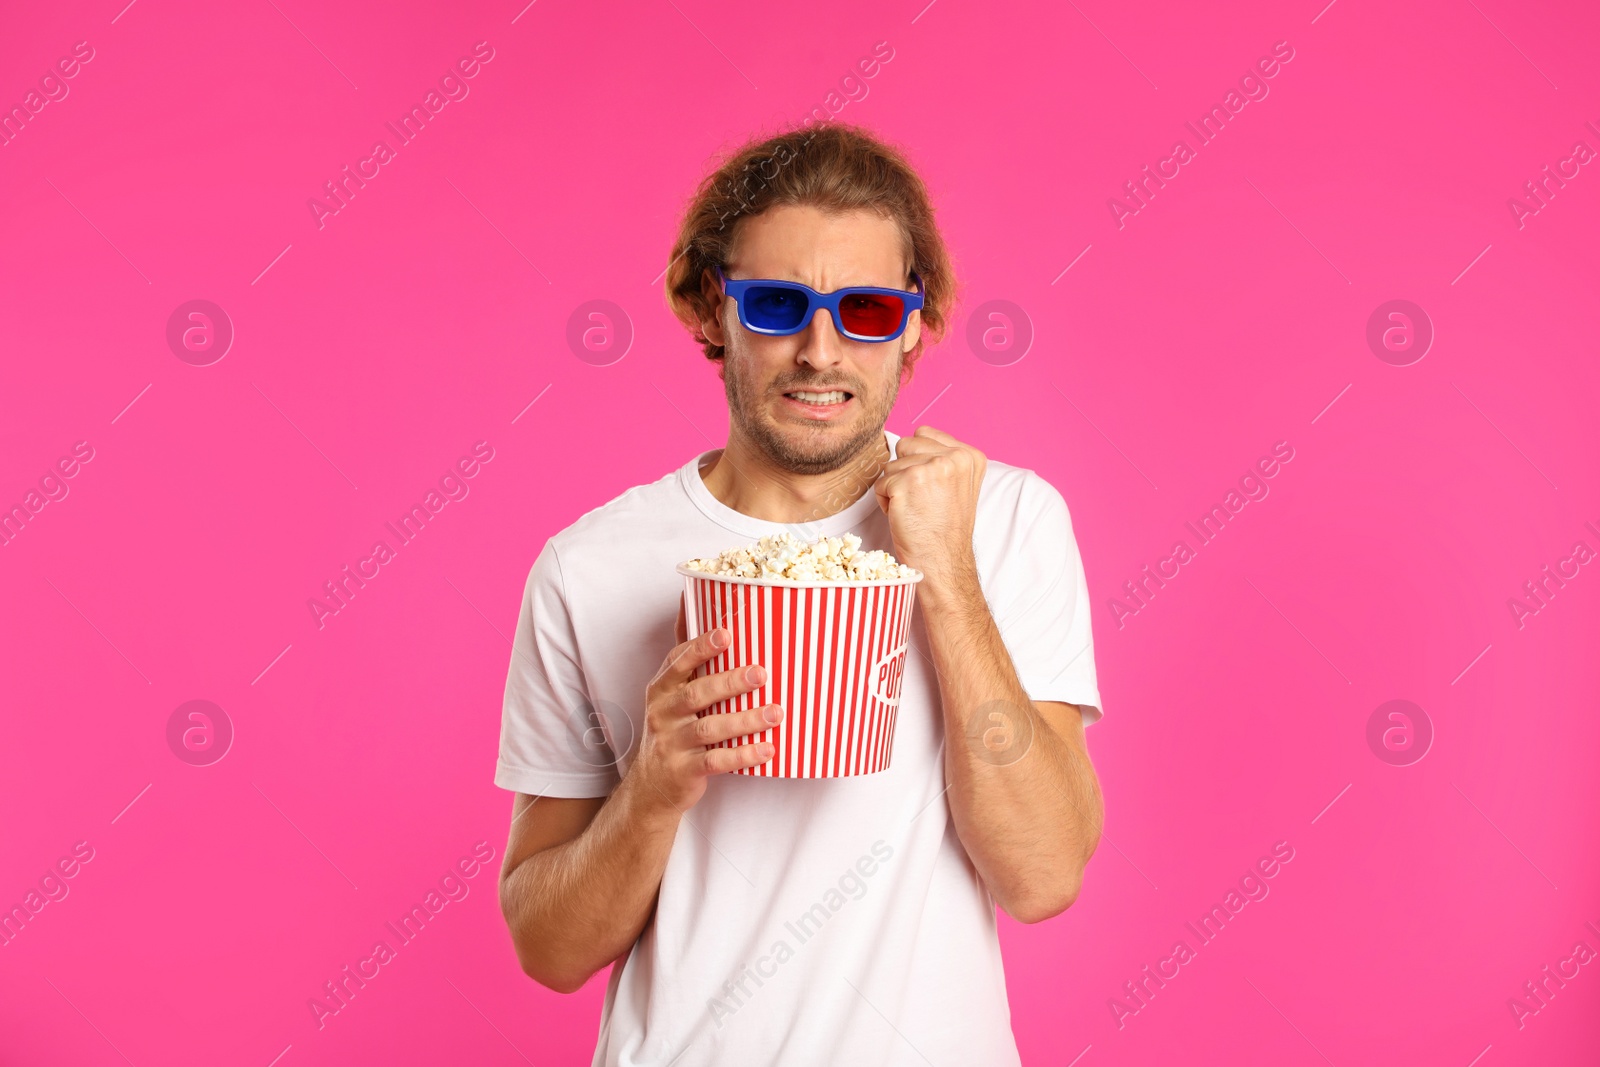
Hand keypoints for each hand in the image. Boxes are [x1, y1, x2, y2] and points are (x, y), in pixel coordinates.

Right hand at [630, 622, 781, 811]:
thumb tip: (688, 596)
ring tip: (775, 712)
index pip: (679, 661)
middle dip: (730, 682)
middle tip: (761, 674)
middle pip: (697, 694)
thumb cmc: (671, 726)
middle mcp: (663, 712)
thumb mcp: (669, 690)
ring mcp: (672, 742)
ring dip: (745, 720)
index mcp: (662, 687)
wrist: (652, 784)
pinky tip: (767, 749)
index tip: (727, 633)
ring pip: (710, 728)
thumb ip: (684, 652)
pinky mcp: (685, 770)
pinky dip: (743, 755)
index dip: (702, 646)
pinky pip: (716, 762)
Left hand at [874, 426, 986, 591]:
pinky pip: (880, 484)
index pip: (924, 433)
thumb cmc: (945, 529)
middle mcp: (954, 457)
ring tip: (915, 509)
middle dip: (905, 471)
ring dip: (895, 488)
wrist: (943, 561)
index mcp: (970, 456)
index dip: (918, 460)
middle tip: (922, 500)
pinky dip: (886, 502)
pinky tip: (905, 516)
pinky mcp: (907, 482)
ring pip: (891, 465)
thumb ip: (944, 459)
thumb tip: (915, 437)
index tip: (931, 487)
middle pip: (905, 445)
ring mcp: (931, 468)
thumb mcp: (959, 486)